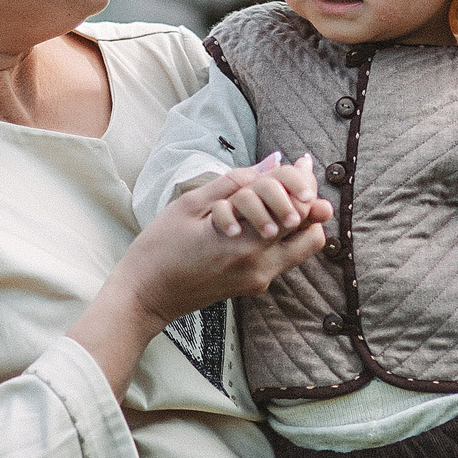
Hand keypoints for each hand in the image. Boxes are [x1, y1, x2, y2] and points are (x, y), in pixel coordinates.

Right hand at [134, 158, 330, 313]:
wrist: (146, 296)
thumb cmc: (160, 248)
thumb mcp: (190, 205)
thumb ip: (234, 183)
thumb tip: (272, 163)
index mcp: (244, 243)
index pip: (298, 209)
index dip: (303, 181)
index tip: (300, 161)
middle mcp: (260, 266)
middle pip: (312, 232)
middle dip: (307, 203)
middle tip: (294, 182)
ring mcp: (258, 279)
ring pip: (302, 248)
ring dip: (296, 222)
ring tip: (274, 200)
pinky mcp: (252, 286)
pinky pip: (282, 257)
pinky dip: (280, 236)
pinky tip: (257, 219)